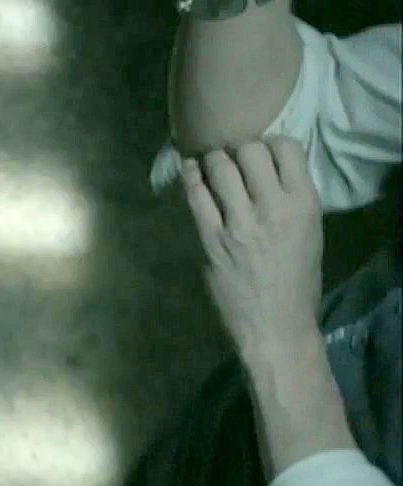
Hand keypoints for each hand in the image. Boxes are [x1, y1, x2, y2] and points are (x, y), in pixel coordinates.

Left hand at [181, 137, 323, 360]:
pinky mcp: (210, 240)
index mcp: (304, 204)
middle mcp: (272, 207)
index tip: (263, 153)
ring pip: (219, 167)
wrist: (275, 325)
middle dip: (239, 149)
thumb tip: (268, 170)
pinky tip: (190, 170)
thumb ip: (291, 198)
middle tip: (234, 159)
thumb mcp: (310, 231)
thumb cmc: (297, 281)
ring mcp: (238, 223)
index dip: (272, 144)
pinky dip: (191, 177)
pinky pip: (196, 197)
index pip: (287, 148)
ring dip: (213, 160)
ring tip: (211, 162)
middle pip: (249, 150)